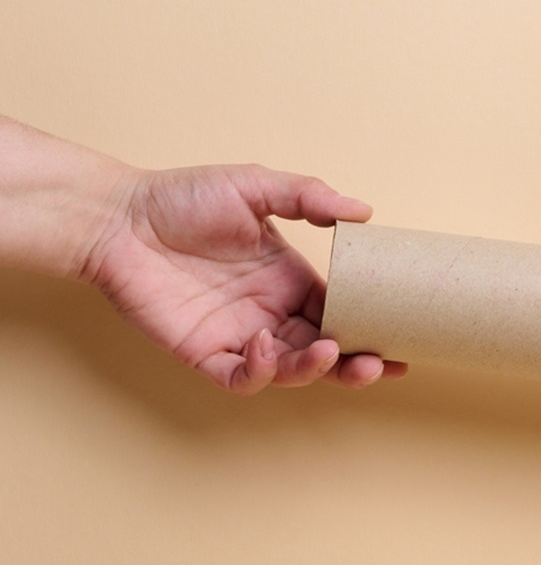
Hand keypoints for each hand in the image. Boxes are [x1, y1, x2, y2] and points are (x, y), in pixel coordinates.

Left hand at [84, 163, 405, 393]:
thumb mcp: (255, 187)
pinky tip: (264, 345)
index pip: (339, 313)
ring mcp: (239, 336)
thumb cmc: (182, 198)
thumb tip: (364, 211)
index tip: (399, 336)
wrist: (118, 217)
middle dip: (354, 363)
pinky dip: (261, 371)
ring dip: (314, 369)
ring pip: (290, 370)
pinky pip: (241, 377)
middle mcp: (271, 313)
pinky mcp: (204, 353)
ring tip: (327, 352)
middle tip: (378, 363)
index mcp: (289, 280)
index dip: (369, 329)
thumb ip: (309, 198)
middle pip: (324, 351)